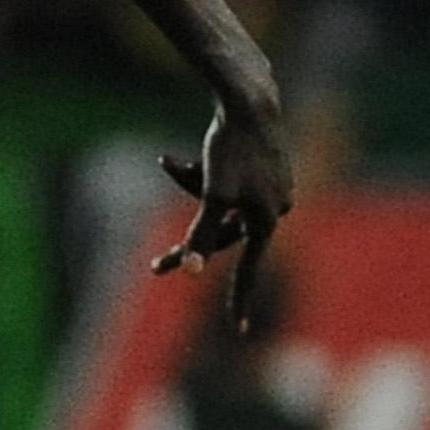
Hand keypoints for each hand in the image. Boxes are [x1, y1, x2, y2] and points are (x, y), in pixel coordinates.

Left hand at [153, 101, 293, 327]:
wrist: (249, 98)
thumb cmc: (231, 148)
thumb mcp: (211, 195)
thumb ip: (201, 235)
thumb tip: (192, 272)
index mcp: (266, 221)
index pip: (248, 271)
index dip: (239, 301)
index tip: (240, 330)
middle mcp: (275, 208)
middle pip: (221, 235)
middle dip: (188, 241)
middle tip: (154, 268)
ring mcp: (273, 188)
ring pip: (218, 205)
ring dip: (190, 189)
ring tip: (172, 163)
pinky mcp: (265, 168)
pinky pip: (223, 183)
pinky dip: (200, 174)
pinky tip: (175, 158)